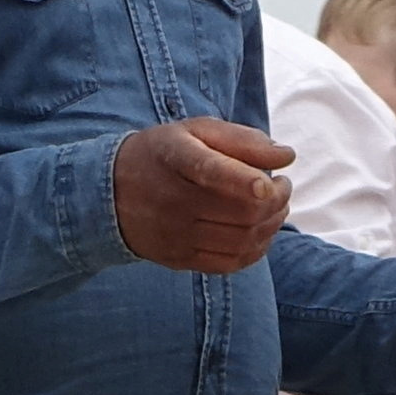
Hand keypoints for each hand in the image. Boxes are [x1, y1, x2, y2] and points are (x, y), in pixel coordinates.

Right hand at [115, 117, 292, 274]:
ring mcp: (174, 233)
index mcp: (175, 158)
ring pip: (242, 238)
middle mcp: (171, 200)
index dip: (243, 181)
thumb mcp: (197, 132)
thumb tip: (286, 156)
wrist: (109, 192)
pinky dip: (257, 248)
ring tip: (275, 206)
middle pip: (241, 211)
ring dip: (273, 223)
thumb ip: (243, 139)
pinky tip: (260, 230)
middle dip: (278, 199)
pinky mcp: (178, 258)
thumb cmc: (166, 154)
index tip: (267, 185)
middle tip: (282, 186)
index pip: (210, 171)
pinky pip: (231, 262)